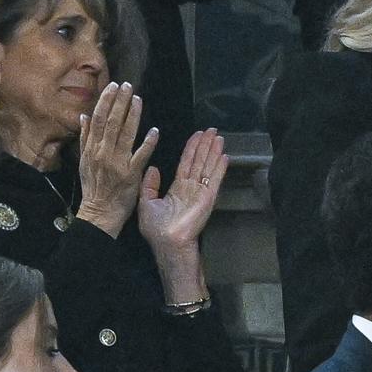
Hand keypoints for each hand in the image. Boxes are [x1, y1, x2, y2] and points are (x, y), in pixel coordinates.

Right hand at [75, 83, 156, 235]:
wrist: (99, 212)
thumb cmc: (93, 186)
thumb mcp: (84, 161)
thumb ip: (85, 138)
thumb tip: (84, 116)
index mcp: (91, 149)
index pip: (98, 120)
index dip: (105, 101)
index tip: (113, 86)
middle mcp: (102, 153)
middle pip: (111, 122)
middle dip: (119, 102)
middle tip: (127, 85)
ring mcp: (117, 163)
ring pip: (125, 134)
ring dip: (132, 115)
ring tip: (138, 99)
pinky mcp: (131, 174)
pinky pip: (140, 155)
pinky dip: (147, 142)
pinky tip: (154, 130)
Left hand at [137, 128, 224, 301]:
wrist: (167, 241)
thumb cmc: (157, 227)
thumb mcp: (146, 202)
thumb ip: (150, 185)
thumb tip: (153, 167)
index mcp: (177, 188)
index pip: (186, 163)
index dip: (191, 148)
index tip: (197, 135)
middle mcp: (191, 187)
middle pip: (199, 161)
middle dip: (205, 145)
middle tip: (212, 129)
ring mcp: (201, 191)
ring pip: (208, 166)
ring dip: (214, 151)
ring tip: (219, 137)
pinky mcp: (208, 197)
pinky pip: (214, 179)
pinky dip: (220, 167)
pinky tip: (224, 156)